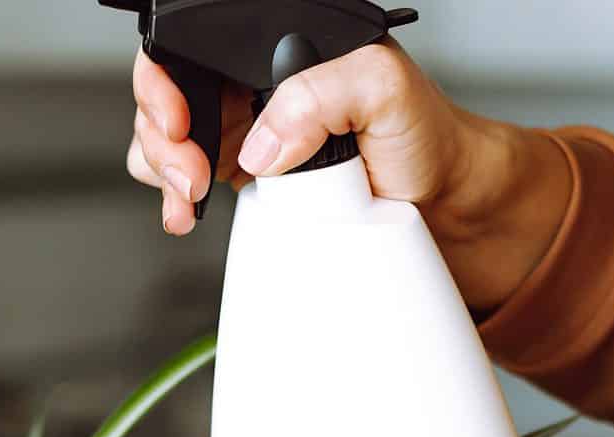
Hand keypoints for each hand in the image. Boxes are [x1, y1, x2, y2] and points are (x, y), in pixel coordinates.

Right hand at [123, 45, 574, 312]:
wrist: (451, 213)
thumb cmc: (430, 138)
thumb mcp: (383, 90)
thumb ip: (320, 95)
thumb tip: (260, 141)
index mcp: (280, 51)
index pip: (194, 46)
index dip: (167, 80)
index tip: (180, 120)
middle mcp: (258, 87)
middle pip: (169, 94)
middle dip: (162, 135)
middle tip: (191, 173)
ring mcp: (249, 136)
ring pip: (169, 142)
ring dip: (163, 171)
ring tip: (192, 195)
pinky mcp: (250, 185)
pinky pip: (187, 187)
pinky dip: (176, 201)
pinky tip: (190, 212)